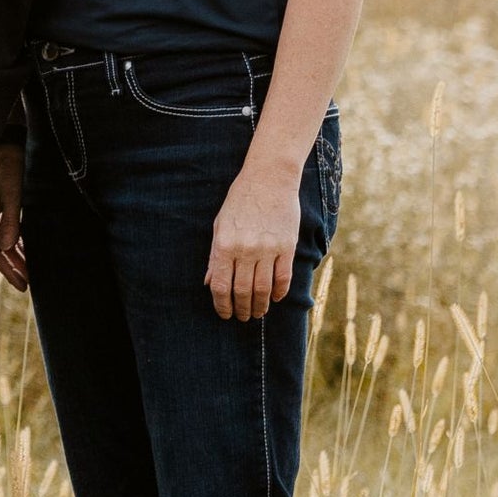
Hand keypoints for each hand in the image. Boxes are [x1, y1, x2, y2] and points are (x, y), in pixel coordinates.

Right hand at [0, 145, 27, 292]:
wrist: (5, 146)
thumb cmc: (7, 167)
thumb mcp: (11, 193)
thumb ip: (10, 220)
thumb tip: (6, 247)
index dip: (8, 270)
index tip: (22, 284)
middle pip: (0, 252)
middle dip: (13, 269)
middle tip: (27, 286)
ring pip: (6, 245)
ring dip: (17, 260)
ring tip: (30, 274)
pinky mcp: (6, 209)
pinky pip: (12, 234)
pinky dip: (20, 246)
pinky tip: (29, 253)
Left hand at [204, 146, 304, 319]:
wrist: (269, 179)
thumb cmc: (240, 201)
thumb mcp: (220, 226)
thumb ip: (215, 256)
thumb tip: (210, 282)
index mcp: (225, 245)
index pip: (221, 286)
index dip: (222, 305)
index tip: (225, 314)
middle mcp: (246, 250)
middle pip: (243, 291)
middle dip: (242, 310)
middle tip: (243, 317)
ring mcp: (268, 249)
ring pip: (264, 289)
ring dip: (260, 305)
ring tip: (258, 312)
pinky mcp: (287, 247)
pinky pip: (284, 278)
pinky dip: (280, 292)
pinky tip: (276, 298)